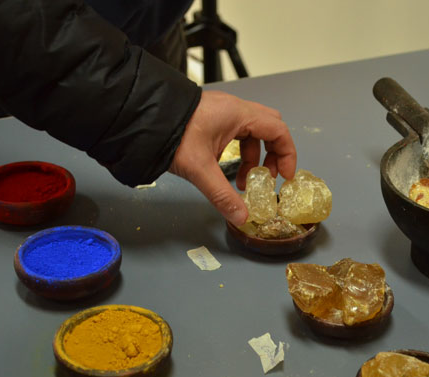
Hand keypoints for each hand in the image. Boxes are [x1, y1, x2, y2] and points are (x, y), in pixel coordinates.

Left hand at [169, 90, 296, 225]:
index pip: (278, 131)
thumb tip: (241, 216)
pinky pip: (236, 133)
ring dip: (253, 157)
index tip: (285, 176)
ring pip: (252, 132)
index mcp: (238, 114)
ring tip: (244, 181)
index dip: (287, 154)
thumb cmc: (171, 133)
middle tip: (268, 176)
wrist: (141, 117)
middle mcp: (234, 109)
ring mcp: (222, 112)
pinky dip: (238, 152)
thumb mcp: (199, 168)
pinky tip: (226, 169)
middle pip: (269, 128)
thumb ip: (222, 194)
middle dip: (273, 154)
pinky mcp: (211, 118)